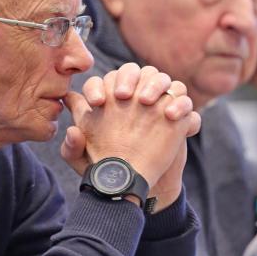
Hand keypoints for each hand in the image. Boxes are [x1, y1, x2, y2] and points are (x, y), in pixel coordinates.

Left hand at [62, 63, 199, 205]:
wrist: (135, 184)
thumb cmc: (105, 169)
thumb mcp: (83, 163)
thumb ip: (71, 148)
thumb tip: (71, 131)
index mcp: (108, 100)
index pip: (103, 81)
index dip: (97, 87)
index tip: (96, 103)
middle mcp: (132, 97)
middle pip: (134, 70)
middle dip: (128, 77)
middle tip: (122, 96)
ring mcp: (157, 104)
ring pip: (161, 78)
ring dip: (155, 84)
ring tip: (145, 102)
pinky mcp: (178, 118)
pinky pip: (185, 101)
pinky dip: (180, 104)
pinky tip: (170, 116)